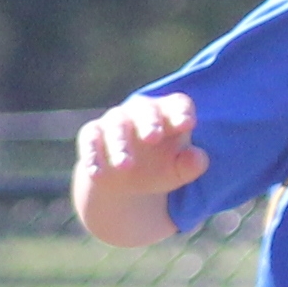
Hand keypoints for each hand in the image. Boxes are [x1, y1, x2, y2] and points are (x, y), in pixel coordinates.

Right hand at [77, 91, 207, 195]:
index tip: (187, 124)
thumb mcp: (179, 171)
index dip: (181, 112)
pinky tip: (97, 173)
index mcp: (169, 114)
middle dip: (149, 122)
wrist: (124, 181)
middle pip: (145, 109)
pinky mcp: (92, 134)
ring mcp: (115, 121)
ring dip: (120, 144)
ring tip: (125, 166)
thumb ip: (191, 165)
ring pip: (116, 125)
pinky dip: (92, 156)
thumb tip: (197, 158)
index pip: (178, 105)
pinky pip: (90, 140)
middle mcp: (141, 112)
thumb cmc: (160, 168)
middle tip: (153, 137)